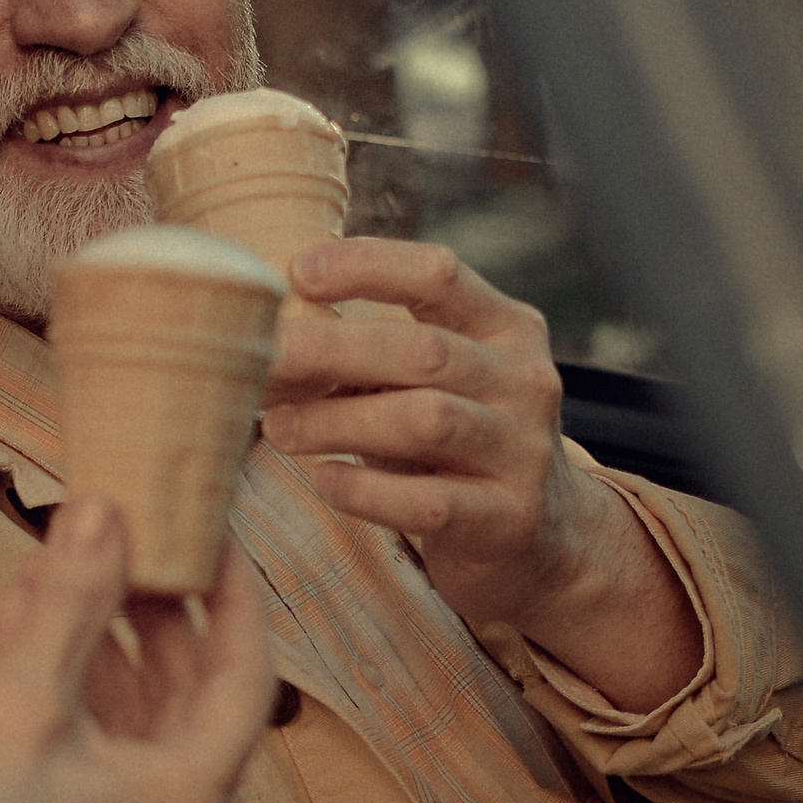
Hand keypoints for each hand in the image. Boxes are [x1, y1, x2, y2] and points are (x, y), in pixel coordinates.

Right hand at [0, 497, 275, 802]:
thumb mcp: (22, 711)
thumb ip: (67, 609)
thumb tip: (103, 514)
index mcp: (188, 795)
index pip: (246, 675)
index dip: (234, 594)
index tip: (213, 531)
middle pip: (183, 688)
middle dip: (149, 604)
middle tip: (129, 535)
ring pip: (126, 709)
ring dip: (93, 632)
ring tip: (55, 564)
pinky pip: (84, 737)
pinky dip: (59, 676)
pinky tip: (20, 620)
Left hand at [260, 238, 694, 707]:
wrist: (541, 536)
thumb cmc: (456, 438)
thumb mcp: (434, 379)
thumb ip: (372, 350)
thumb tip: (263, 334)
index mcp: (506, 326)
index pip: (439, 275)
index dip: (366, 266)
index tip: (296, 272)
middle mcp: (525, 381)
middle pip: (423, 351)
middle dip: (332, 349)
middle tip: (261, 357)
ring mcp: (524, 452)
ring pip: (425, 421)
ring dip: (337, 421)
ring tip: (277, 428)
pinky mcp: (508, 519)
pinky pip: (427, 502)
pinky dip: (365, 489)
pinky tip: (324, 479)